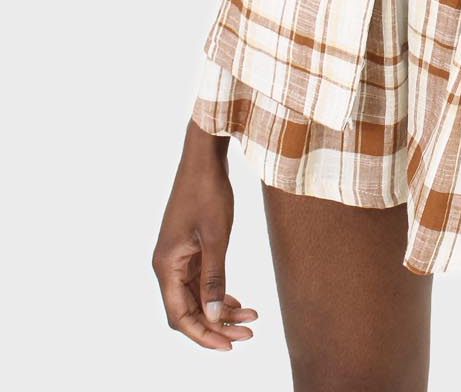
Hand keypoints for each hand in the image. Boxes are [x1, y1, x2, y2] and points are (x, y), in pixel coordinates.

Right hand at [152, 123, 258, 351]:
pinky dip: (220, 292)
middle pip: (189, 310)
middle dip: (217, 325)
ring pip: (198, 296)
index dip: (204, 334)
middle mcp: (168, 265)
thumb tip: (216, 316)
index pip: (180, 316)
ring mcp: (178, 257)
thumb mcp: (216, 236)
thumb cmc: (208, 192)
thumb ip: (215, 278)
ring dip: (222, 310)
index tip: (230, 345)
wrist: (204, 157)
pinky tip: (238, 301)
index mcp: (166, 266)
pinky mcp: (189, 248)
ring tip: (251, 318)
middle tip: (248, 333)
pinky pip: (202, 281)